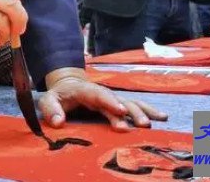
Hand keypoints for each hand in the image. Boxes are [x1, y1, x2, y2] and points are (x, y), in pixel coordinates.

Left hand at [37, 68, 167, 131]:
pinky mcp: (117, 104)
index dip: (110, 102)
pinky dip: (147, 110)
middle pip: (118, 100)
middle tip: (141, 124)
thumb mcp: (48, 100)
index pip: (98, 94)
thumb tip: (59, 122)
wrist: (69, 84)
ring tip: (157, 120)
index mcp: (85, 90)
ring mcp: (111, 97)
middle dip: (131, 111)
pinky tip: (161, 117)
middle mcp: (102, 93)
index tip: (121, 111)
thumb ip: (51, 110)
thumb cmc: (59, 95)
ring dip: (142, 111)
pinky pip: (134, 105)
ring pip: (129, 102)